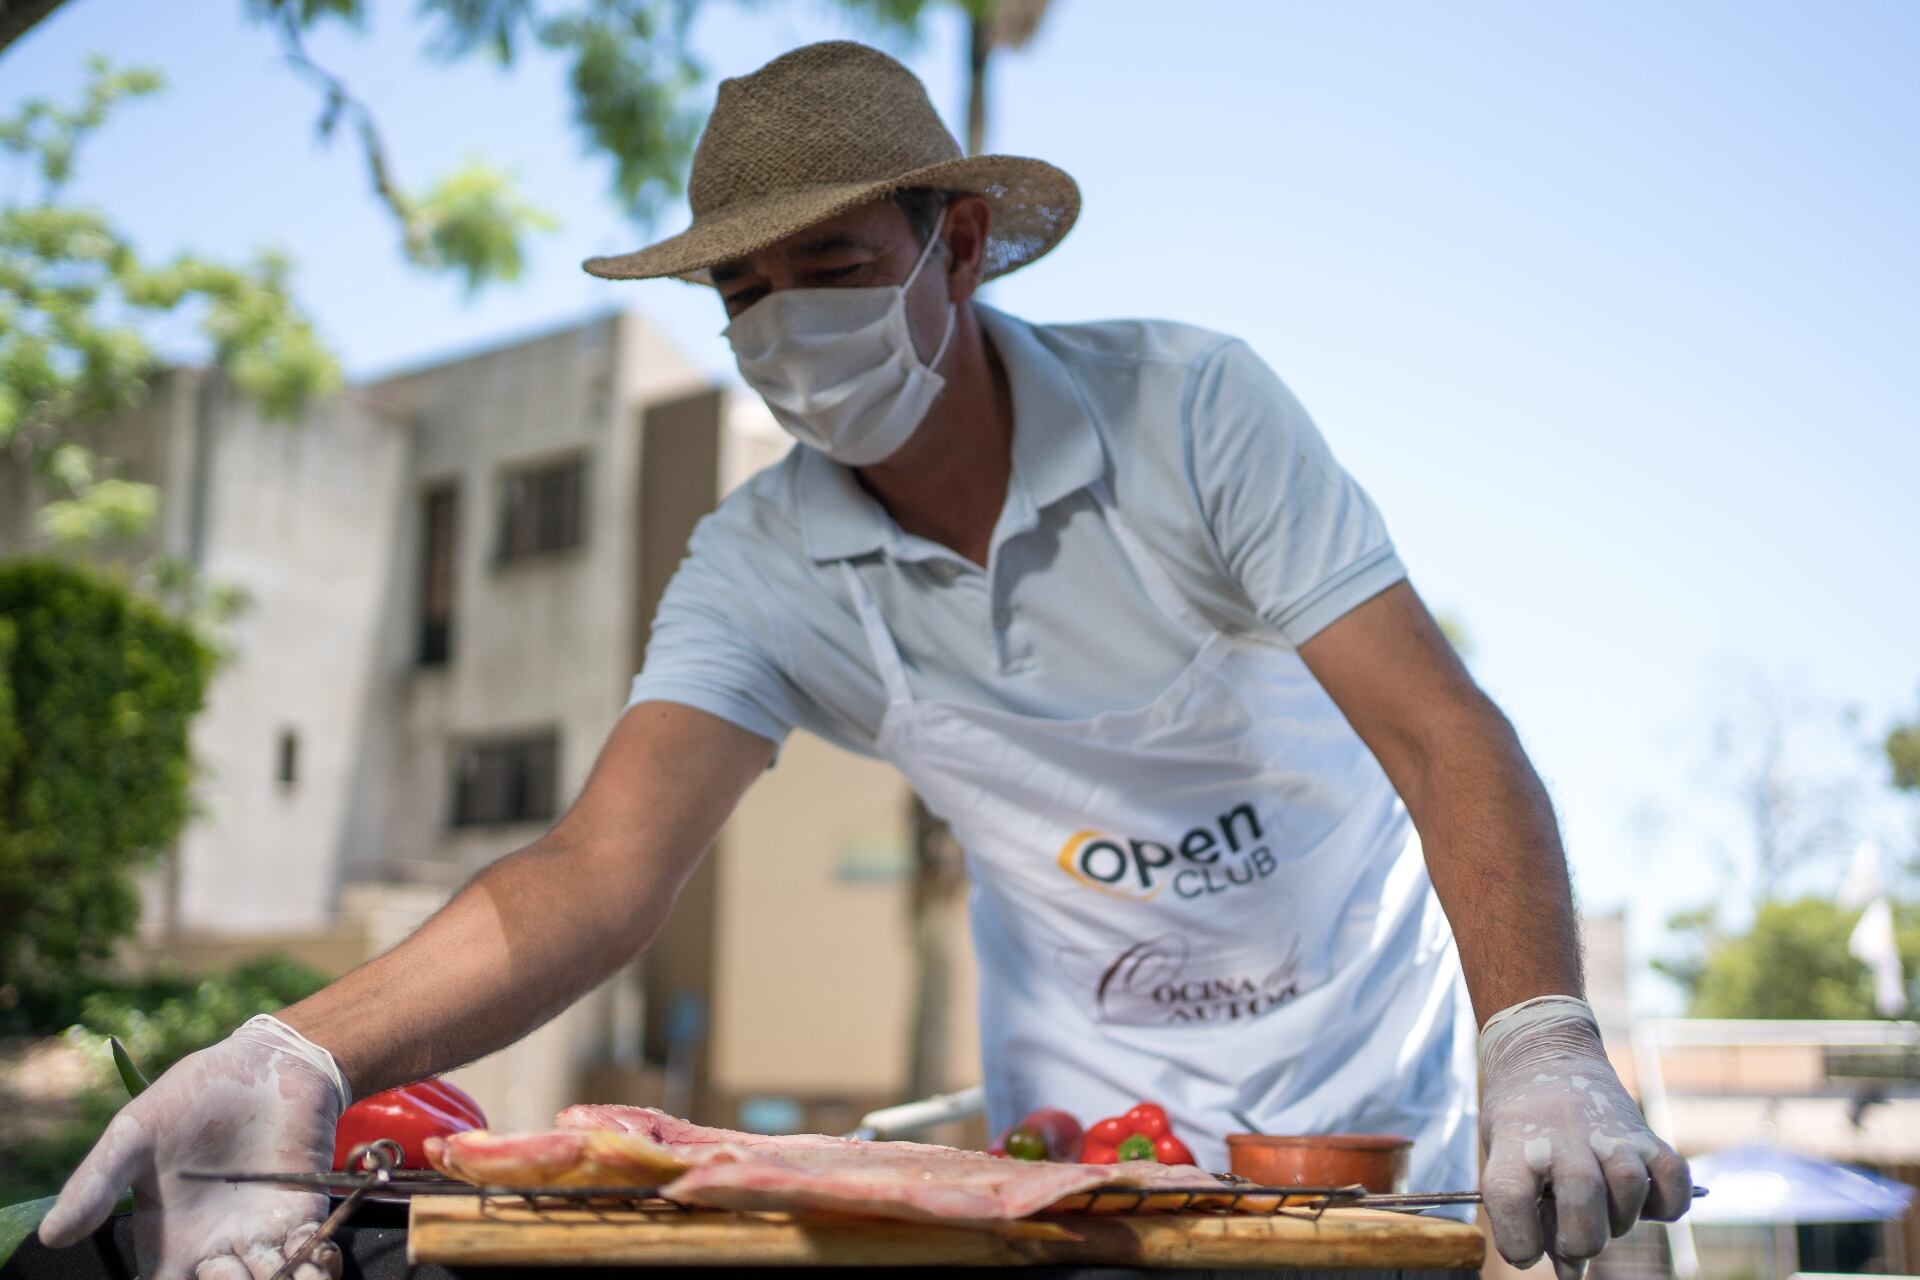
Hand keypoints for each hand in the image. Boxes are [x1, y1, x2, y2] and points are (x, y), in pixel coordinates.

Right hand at [39, 1014, 348, 1279]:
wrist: (263, 1063)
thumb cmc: (190, 1098)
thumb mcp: (134, 1136)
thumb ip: (97, 1184)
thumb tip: (52, 1236)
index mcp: (169, 1246)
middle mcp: (217, 1252)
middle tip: (225, 1271)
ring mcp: (263, 1236)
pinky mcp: (303, 1214)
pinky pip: (311, 1256)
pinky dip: (315, 1268)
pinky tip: (316, 1262)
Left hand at [1479, 996, 1690, 1279]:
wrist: (1545, 1056)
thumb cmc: (1522, 1126)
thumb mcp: (1507, 1160)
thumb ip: (1533, 1215)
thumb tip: (1574, 1273)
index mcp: (1514, 1141)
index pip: (1509, 1197)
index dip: (1518, 1241)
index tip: (1525, 1252)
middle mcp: (1563, 1134)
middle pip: (1580, 1196)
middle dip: (1580, 1238)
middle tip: (1573, 1240)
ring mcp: (1609, 1131)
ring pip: (1629, 1186)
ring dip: (1620, 1219)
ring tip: (1604, 1212)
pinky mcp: (1646, 1135)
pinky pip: (1673, 1180)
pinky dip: (1667, 1204)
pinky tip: (1643, 1203)